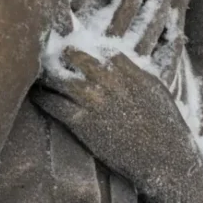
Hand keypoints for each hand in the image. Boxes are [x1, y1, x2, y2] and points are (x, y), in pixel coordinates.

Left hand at [32, 48, 186, 180]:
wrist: (164, 158)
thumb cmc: (166, 126)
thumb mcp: (156, 89)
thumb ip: (136, 73)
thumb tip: (123, 64)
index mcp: (127, 69)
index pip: (99, 45)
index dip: (85, 45)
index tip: (74, 47)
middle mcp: (107, 79)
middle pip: (74, 54)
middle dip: (60, 53)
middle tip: (48, 55)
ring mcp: (93, 99)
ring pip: (58, 76)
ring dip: (45, 75)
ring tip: (36, 74)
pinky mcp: (81, 122)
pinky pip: (53, 104)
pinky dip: (43, 99)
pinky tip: (37, 97)